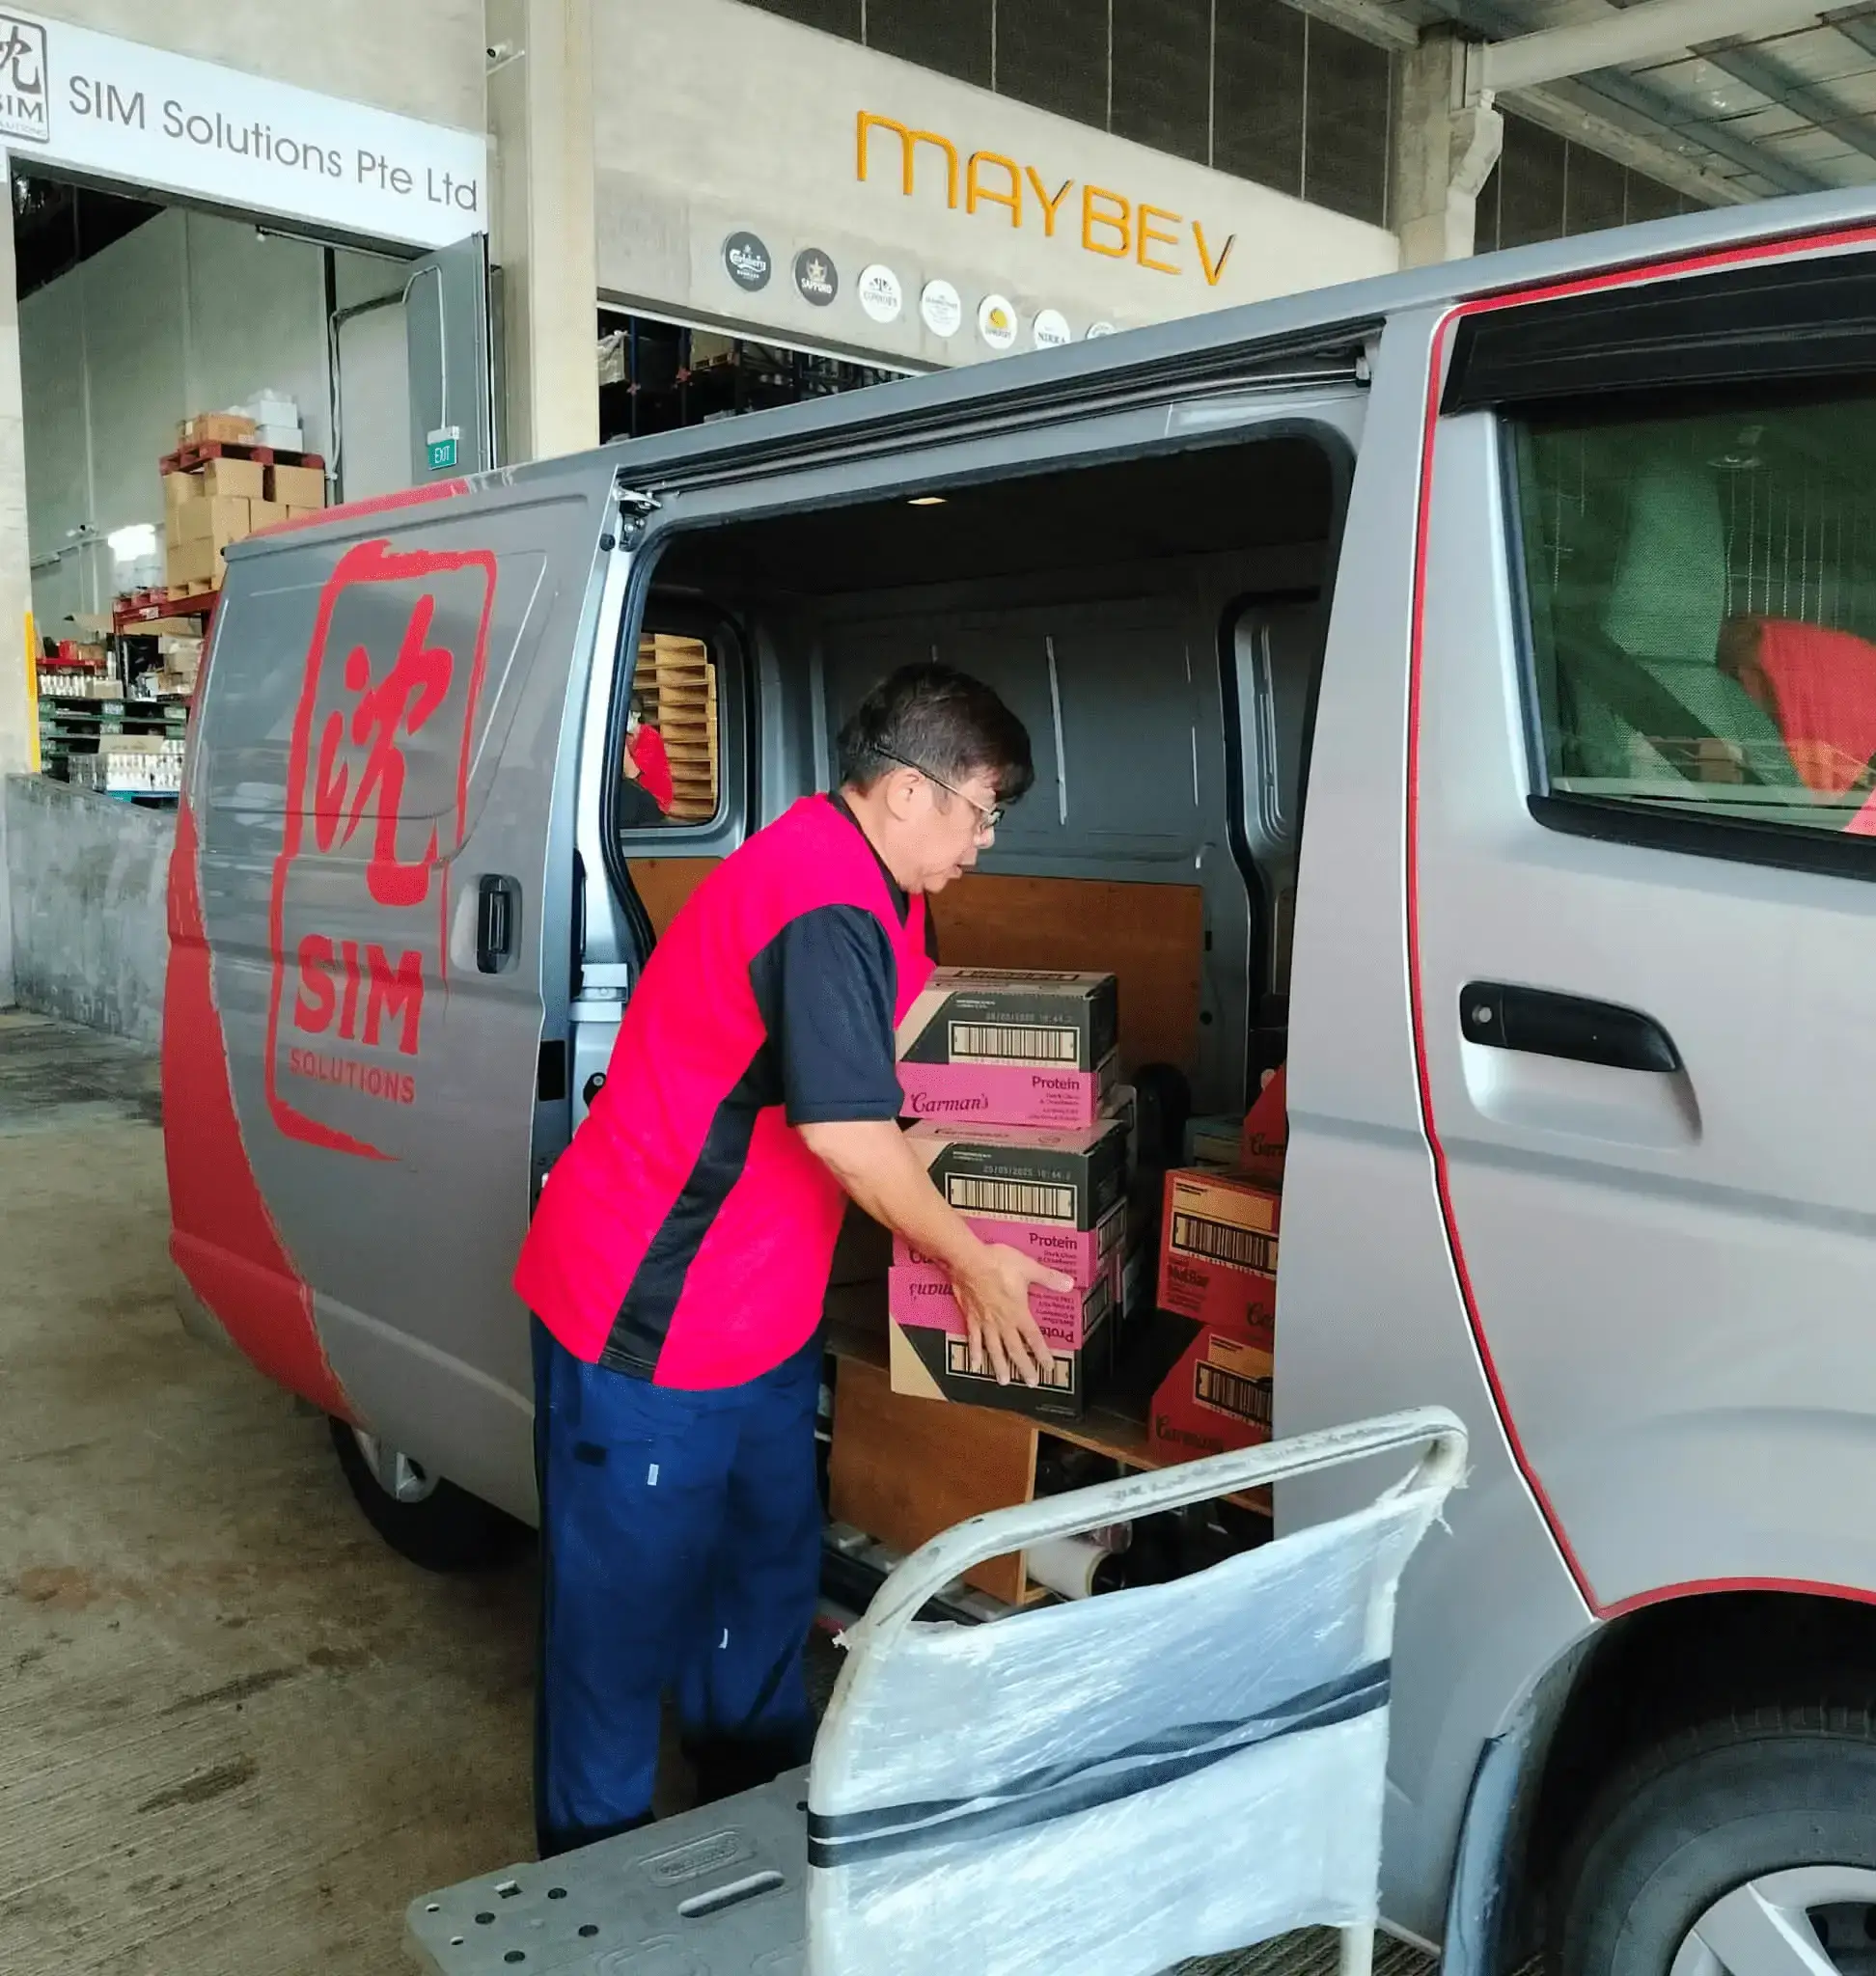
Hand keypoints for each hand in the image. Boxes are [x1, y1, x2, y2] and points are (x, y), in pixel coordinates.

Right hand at [952, 1244, 1074, 1388]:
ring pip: (994, 1349)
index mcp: (1018, 1312)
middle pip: (1015, 1350)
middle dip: (1023, 1367)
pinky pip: (973, 1339)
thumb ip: (1048, 1277)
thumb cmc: (997, 1263)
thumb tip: (1068, 1284)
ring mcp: (985, 1322)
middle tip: (1030, 1382)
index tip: (1048, 1367)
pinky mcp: (971, 1317)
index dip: (1042, 1354)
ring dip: (1000, 1366)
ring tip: (1004, 1381)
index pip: (1033, 1338)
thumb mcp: (1028, 1268)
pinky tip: (975, 1363)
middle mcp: (1002, 1322)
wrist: (967, 1261)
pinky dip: (974, 1352)